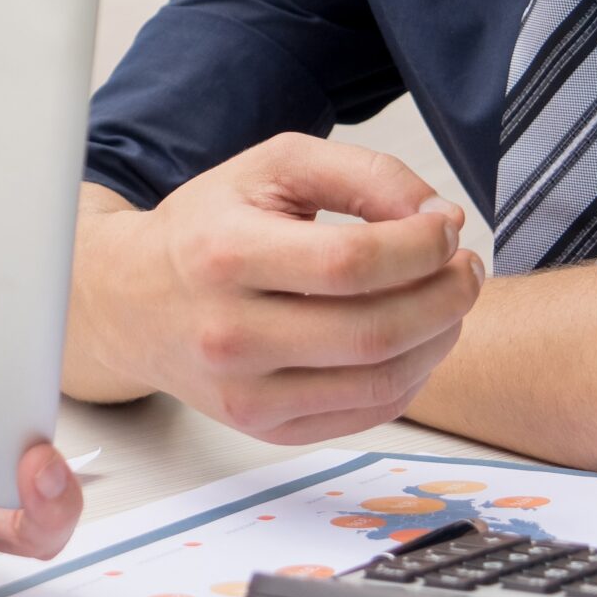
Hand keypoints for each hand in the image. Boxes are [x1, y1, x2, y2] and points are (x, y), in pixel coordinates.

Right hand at [66, 133, 483, 444]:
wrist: (131, 301)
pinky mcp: (264, 428)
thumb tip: (437, 217)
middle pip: (373, 330)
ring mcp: (244, 392)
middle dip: (446, 296)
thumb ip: (360, 174)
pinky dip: (410, 376)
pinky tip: (412, 339)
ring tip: (446, 301)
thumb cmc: (205, 230)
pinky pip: (367, 413)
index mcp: (223, 254)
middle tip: (465, 268)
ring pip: (380, 380)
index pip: (350, 263)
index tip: (445, 227)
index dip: (420, 246)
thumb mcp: (270, 168)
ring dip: (439, 339)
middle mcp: (228, 332)